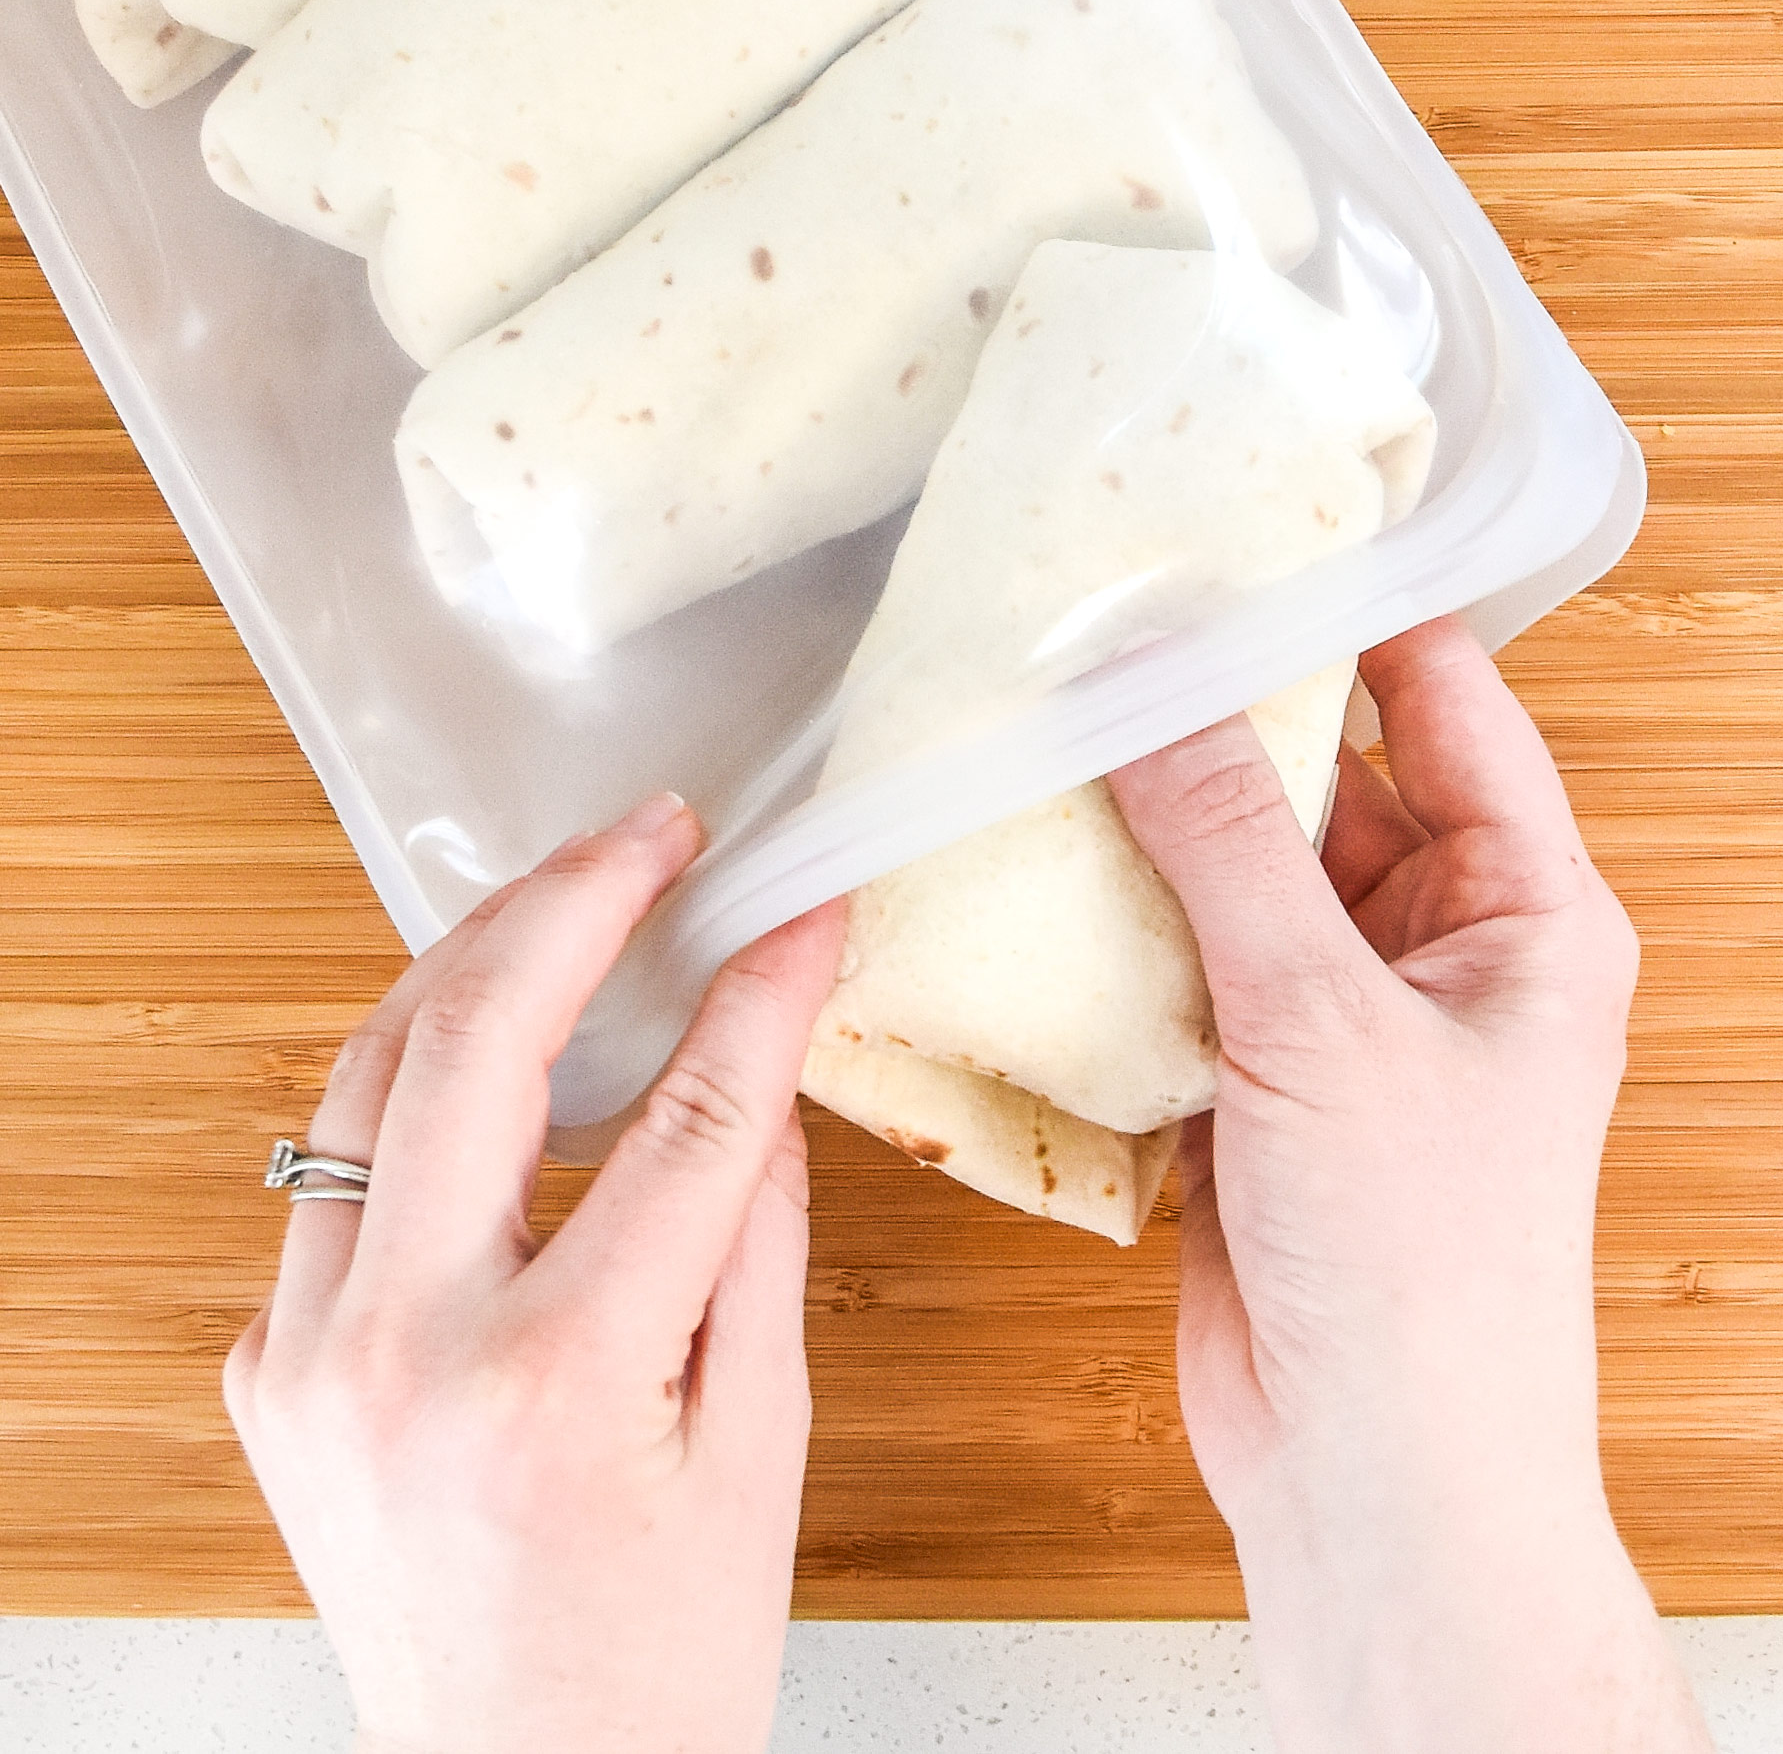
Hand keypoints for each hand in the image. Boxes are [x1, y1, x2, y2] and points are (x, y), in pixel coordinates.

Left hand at [225, 793, 845, 1753]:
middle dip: (571, 905)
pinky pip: (330, 1177)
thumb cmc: (660, 1656)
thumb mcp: (760, 1445)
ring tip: (562, 901)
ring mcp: (311, 1358)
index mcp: (555, 1382)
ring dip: (466, 967)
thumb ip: (756, 1236)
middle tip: (651, 836)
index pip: (683, 1122)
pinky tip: (488, 1062)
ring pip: (364, 1082)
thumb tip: (759, 1071)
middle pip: (476, 1047)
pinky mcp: (273, 1368)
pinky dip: (409, 1096)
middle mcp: (404, 1352)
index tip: (799, 915)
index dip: (756, 996)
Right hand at [1110, 617, 1710, 1753]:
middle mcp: (1438, 946)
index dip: (1351, 615)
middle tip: (1097, 631)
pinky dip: (1114, 919)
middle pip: (1323, 777)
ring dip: (1151, 822)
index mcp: (1523, 910)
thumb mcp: (1325, 1020)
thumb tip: (1147, 678)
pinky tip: (1030, 866)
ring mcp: (1338, 1013)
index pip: (1447, 704)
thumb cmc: (1424, 1266)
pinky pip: (1180, 956)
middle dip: (1218, 718)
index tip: (1239, 537)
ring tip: (1041, 730)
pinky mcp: (1251, 1077)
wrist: (1374, 1481)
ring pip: (1237, 867)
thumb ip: (1230, 839)